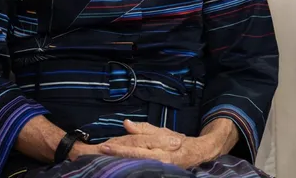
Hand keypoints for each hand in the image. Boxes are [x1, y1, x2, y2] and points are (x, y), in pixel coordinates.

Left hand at [95, 120, 220, 168]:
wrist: (195, 153)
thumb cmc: (176, 141)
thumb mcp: (162, 132)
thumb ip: (143, 129)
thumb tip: (126, 123)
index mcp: (159, 149)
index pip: (137, 147)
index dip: (121, 147)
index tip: (106, 146)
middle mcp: (158, 160)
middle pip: (134, 158)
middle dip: (117, 156)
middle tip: (100, 153)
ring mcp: (157, 169)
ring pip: (135, 165)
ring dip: (120, 162)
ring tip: (104, 160)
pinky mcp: (157, 173)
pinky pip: (139, 169)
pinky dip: (128, 166)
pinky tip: (118, 165)